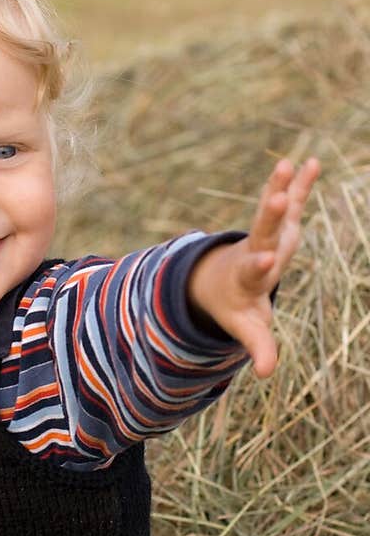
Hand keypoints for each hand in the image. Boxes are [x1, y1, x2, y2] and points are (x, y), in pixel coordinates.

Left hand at [187, 156, 320, 377]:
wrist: (220, 280)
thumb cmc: (237, 305)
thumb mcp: (245, 326)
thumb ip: (256, 346)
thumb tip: (265, 373)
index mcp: (247, 277)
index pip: (252, 271)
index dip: (257, 265)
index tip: (263, 259)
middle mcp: (254, 250)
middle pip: (260, 233)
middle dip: (269, 218)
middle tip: (276, 200)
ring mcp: (264, 233)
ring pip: (270, 210)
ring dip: (279, 187)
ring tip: (287, 165)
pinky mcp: (277, 223)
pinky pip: (291, 201)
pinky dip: (301, 183)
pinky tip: (314, 161)